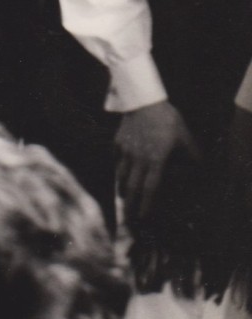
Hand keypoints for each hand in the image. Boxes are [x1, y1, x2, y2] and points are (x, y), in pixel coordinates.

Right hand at [116, 100, 198, 220]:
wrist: (143, 100)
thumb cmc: (167, 120)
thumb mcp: (185, 138)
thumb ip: (192, 156)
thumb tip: (201, 170)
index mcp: (155, 160)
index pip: (150, 188)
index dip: (147, 205)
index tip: (144, 218)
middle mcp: (138, 159)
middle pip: (131, 187)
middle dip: (130, 205)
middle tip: (128, 218)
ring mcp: (125, 151)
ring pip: (121, 175)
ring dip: (122, 189)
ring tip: (123, 199)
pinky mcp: (117, 142)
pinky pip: (117, 160)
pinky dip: (119, 170)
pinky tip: (120, 173)